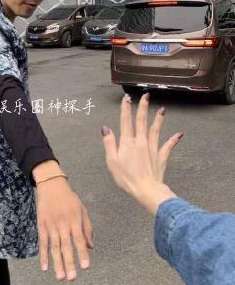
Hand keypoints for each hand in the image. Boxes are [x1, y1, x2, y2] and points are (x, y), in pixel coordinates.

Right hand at [34, 163, 93, 280]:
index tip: (85, 267)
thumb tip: (90, 247)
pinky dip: (43, 255)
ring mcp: (51, 225)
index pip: (79, 239)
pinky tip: (45, 267)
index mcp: (74, 220)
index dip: (82, 253)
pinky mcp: (41, 226)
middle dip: (69, 263)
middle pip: (65, 246)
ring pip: (54, 247)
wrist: (51, 185)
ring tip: (60, 277)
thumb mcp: (82, 210)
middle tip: (71, 279)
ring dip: (57, 263)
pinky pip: (42, 243)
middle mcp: (62, 224)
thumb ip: (87, 228)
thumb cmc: (69, 198)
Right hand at [102, 93, 181, 214]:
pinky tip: (179, 134)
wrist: (146, 189)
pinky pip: (168, 146)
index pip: (126, 121)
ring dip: (159, 119)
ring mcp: (152, 148)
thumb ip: (109, 143)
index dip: (126, 109)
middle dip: (143, 107)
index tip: (127, 98)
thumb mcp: (112, 161)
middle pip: (142, 121)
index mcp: (128, 142)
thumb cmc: (126, 177)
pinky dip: (173, 140)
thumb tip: (106, 128)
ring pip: (156, 130)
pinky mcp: (161, 157)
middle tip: (146, 95)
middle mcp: (141, 141)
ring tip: (162, 109)